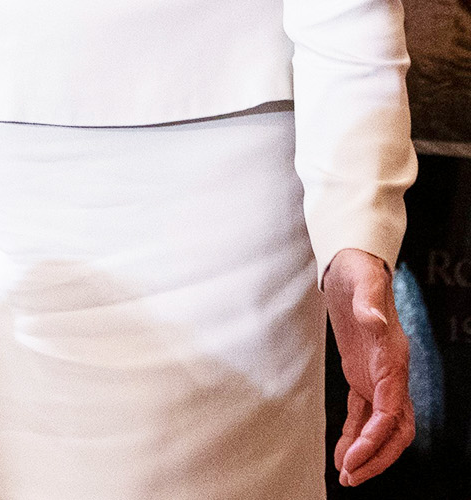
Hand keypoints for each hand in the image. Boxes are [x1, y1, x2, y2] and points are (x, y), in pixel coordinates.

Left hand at [324, 248, 413, 485]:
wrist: (353, 260)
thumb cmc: (359, 269)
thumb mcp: (362, 281)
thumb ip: (368, 302)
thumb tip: (374, 321)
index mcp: (394, 357)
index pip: (392, 411)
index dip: (375, 439)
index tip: (353, 458)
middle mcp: (391, 371)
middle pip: (396, 429)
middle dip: (377, 457)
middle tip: (351, 477)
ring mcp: (378, 374)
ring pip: (383, 427)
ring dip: (367, 452)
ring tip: (346, 474)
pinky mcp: (362, 372)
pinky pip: (364, 413)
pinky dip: (354, 434)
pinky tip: (340, 451)